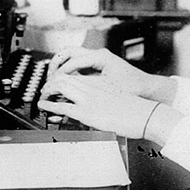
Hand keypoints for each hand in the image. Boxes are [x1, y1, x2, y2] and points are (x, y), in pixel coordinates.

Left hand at [38, 74, 158, 138]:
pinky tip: (43, 106)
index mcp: (100, 82)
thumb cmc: (137, 109)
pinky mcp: (87, 113)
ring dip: (48, 90)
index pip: (75, 74)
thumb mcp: (118, 97)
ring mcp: (89, 99)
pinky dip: (49, 106)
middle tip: (46, 89)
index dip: (62, 77)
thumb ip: (105, 97)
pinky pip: (62, 107)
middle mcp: (93, 87)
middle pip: (64, 76)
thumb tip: (98, 104)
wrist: (147, 115)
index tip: (56, 83)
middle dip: (51, 82)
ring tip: (43, 96)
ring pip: (60, 86)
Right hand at [46, 47, 155, 97]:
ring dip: (61, 64)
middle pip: (68, 51)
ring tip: (53, 79)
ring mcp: (97, 57)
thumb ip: (87, 87)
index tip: (52, 83)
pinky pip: (78, 62)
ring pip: (71, 55)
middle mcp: (98, 54)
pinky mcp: (97, 64)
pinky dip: (68, 68)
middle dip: (56, 64)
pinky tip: (65, 80)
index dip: (60, 72)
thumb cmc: (132, 87)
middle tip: (48, 77)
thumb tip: (68, 89)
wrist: (146, 87)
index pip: (72, 60)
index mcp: (100, 56)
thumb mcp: (108, 88)